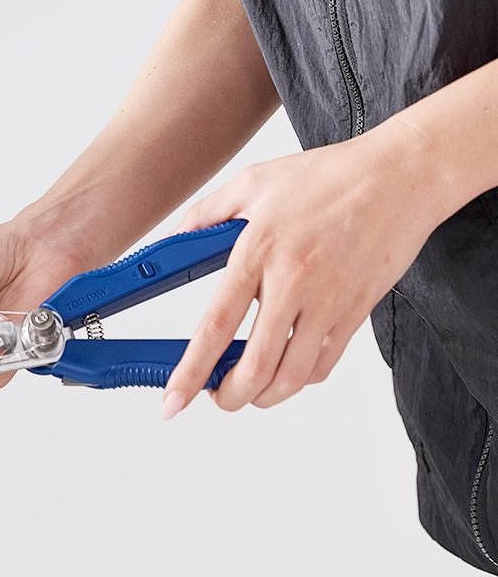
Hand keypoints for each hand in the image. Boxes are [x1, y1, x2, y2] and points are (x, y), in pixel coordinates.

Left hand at [162, 125, 453, 416]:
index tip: (173, 401)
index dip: (191, 372)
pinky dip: (300, 379)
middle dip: (228, 396)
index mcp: (258, 252)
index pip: (216, 327)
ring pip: (293, 376)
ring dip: (265, 396)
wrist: (403, 175)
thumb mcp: (253, 181)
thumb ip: (206, 213)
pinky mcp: (358, 310)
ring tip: (248, 390)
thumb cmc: (331, 176)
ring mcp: (329, 300)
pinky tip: (286, 370)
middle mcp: (293, 282)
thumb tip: (175, 238)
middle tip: (215, 397)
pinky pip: (325, 363)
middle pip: (256, 367)